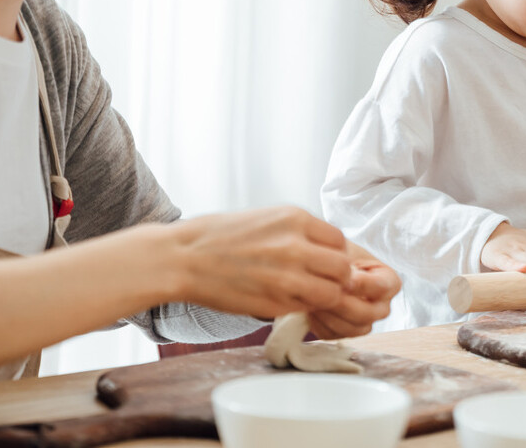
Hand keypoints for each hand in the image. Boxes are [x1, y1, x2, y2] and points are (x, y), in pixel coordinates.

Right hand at [168, 206, 351, 318]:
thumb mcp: (265, 219)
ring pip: (331, 292)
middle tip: (319, 281)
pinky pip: (307, 308)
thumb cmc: (218, 237)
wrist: (183, 257)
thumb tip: (322, 249)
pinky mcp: (275, 302)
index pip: (338, 240)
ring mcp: (288, 276)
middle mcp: (296, 245)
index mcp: (294, 218)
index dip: (333, 254)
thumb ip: (296, 233)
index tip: (321, 261)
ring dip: (323, 296)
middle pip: (342, 267)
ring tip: (304, 294)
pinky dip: (303, 308)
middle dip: (335, 277)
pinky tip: (287, 302)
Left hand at [308, 245, 400, 338]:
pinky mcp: (345, 333)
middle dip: (343, 303)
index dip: (362, 284)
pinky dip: (319, 323)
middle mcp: (382, 306)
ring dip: (329, 314)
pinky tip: (310, 308)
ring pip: (351, 328)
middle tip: (323, 291)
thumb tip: (346, 275)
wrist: (323, 265)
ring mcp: (365, 322)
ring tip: (313, 297)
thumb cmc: (337, 253)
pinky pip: (334, 334)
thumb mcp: (345, 250)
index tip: (346, 278)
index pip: (381, 287)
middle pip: (368, 314)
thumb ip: (346, 260)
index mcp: (390, 283)